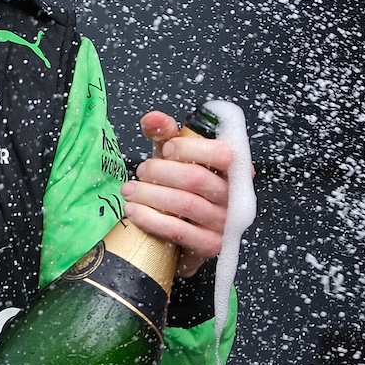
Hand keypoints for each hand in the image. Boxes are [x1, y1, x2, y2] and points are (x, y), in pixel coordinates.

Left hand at [120, 110, 236, 277]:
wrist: (184, 233)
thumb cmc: (182, 188)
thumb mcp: (175, 158)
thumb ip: (165, 134)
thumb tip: (152, 118)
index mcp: (234, 168)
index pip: (223, 153)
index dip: (191, 149)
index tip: (166, 149)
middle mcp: (234, 195)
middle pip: (197, 178)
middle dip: (161, 172)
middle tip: (141, 171)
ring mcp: (224, 222)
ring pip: (186, 204)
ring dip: (150, 195)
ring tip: (130, 190)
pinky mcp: (210, 245)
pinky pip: (179, 231)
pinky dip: (152, 219)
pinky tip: (134, 211)